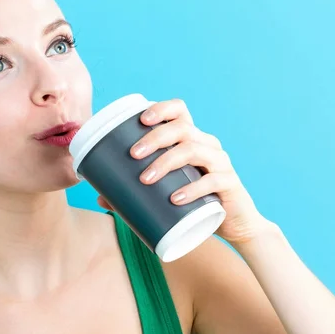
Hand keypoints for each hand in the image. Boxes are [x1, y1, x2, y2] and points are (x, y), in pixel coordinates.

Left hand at [96, 98, 275, 244]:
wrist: (234, 224)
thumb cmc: (194, 203)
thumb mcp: (166, 194)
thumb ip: (135, 194)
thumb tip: (100, 198)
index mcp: (192, 140)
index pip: (180, 111)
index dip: (162, 109)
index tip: (141, 119)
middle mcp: (207, 145)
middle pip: (183, 128)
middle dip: (155, 137)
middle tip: (133, 154)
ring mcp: (220, 163)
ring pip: (194, 150)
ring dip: (167, 162)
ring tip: (146, 179)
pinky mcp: (230, 184)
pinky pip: (213, 180)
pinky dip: (192, 189)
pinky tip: (176, 198)